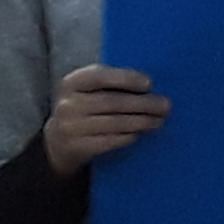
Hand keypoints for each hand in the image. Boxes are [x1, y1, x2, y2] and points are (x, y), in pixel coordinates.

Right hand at [41, 64, 167, 172]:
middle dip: (142, 103)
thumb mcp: (86, 91)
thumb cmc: (83, 108)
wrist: (58, 141)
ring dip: (140, 121)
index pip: (98, 76)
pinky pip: (108, 141)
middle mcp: (68, 104)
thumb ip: (109, 85)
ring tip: (158, 120)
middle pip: (110, 102)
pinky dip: (127, 137)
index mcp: (71, 83)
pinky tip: (139, 134)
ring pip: (113, 123)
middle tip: (165, 105)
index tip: (148, 83)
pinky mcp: (78, 147)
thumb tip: (148, 87)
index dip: (124, 78)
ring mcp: (71, 127)